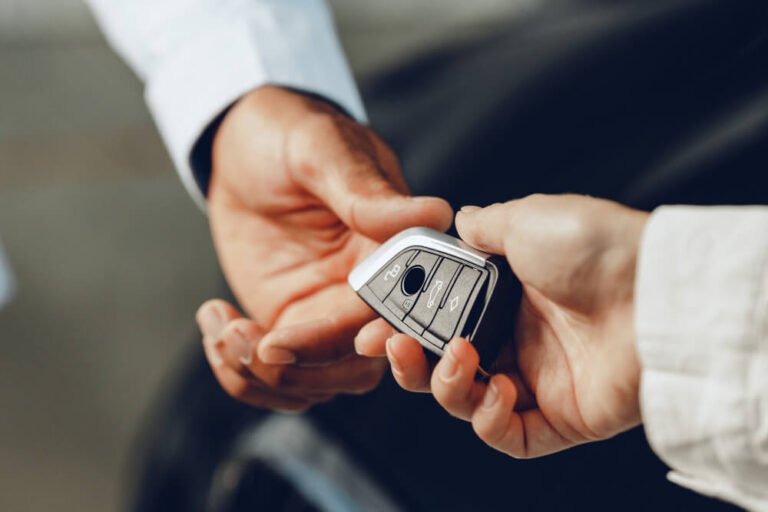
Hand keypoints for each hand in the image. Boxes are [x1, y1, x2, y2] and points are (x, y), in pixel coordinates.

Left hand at [195, 87, 451, 410]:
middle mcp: (366, 294)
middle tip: (246, 338)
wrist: (242, 147)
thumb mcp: (323, 153)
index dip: (358, 343)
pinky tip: (214, 322)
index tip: (297, 341)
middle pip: (355, 368)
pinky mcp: (287, 324)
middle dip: (296, 369)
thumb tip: (436, 214)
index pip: (395, 315)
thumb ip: (369, 194)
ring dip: (259, 375)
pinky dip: (239, 372)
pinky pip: (273, 375)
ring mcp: (325, 315)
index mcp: (392, 253)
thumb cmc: (290, 134)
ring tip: (219, 327)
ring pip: (313, 384)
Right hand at [357, 194, 647, 454]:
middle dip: (408, 361)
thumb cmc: (597, 248)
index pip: (438, 319)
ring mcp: (538, 379)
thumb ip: (483, 227)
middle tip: (390, 346)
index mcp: (506, 296)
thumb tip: (461, 220)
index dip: (403, 324)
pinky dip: (489, 420)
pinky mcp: (560, 417)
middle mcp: (517, 339)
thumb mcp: (526, 219)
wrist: (655, 288)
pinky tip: (497, 391)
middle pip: (442, 365)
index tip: (373, 322)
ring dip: (446, 385)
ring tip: (458, 357)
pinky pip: (509, 436)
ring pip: (465, 401)